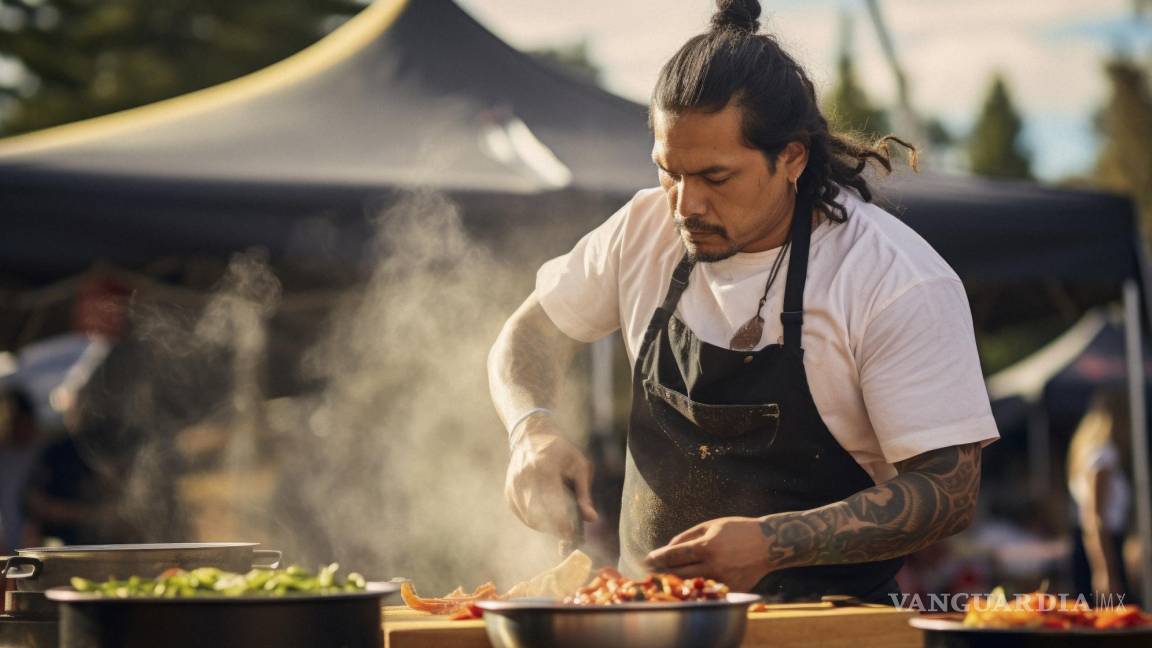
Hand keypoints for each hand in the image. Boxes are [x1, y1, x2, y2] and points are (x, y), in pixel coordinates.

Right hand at [505, 417, 598, 541]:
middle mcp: (525, 477)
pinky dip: (534, 520)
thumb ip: (584, 494)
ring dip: (544, 526)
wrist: (530, 436)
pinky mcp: (508, 492)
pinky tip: (545, 515)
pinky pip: (521, 514)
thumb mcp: (578, 466)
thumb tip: (592, 519)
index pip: (552, 502)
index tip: (571, 534)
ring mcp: (513, 485)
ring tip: (558, 522)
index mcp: (544, 467)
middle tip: (566, 534)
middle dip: (553, 528)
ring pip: (528, 517)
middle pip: (538, 514)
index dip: (562, 522)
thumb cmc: (560, 450)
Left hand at [644, 516, 771, 592]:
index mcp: (707, 547)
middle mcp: (714, 565)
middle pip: (679, 573)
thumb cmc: (738, 530)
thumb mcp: (711, 526)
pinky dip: (699, 587)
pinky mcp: (732, 589)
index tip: (648, 559)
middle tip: (651, 570)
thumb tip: (668, 548)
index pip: (674, 556)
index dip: (658, 558)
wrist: (769, 544)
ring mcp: (723, 580)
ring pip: (693, 584)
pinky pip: (710, 590)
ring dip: (678, 581)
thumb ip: (687, 536)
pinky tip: (690, 583)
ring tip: (667, 577)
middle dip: (663, 571)